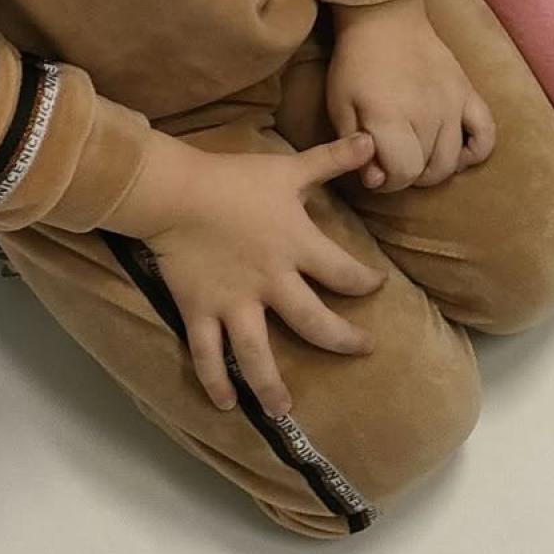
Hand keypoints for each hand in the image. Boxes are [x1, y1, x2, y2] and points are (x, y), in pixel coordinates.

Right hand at [104, 130, 386, 416]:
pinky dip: (214, 381)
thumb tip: (372, 140)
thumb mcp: (289, 169)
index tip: (377, 287)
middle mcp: (271, 283)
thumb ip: (333, 159)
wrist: (176, 192)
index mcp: (297, 247)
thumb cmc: (235, 179)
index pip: (345, 273)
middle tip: (362, 350)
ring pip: (258, 354)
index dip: (365, 282)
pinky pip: (207, 355)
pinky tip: (226, 403)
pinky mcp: (200, 311)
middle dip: (342, 339)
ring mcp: (234, 303)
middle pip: (315, 322)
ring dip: (271, 386)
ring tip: (285, 412)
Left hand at [326, 0, 495, 190]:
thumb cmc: (355, 63)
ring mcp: (453, 103)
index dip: (387, 181)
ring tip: (419, 158)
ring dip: (435, 169)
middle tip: (393, 162)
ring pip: (453, 159)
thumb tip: (377, 181)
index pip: (402, 173)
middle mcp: (427, 115)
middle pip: (427, 169)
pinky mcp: (468, 93)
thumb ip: (355, 146)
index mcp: (391, 118)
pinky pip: (486, 132)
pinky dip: (476, 151)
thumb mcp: (340, 106)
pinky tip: (458, 153)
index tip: (375, 170)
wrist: (384, 18)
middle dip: (407, 175)